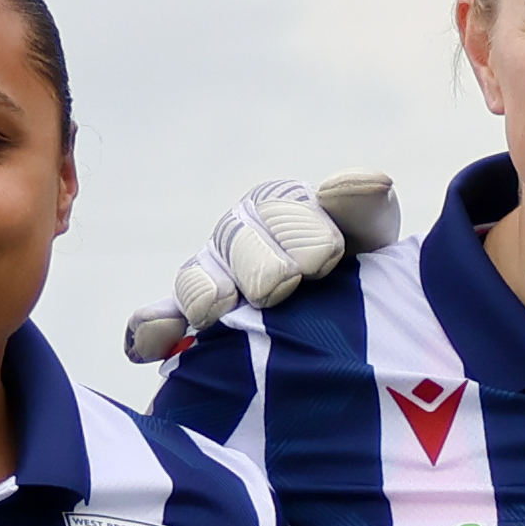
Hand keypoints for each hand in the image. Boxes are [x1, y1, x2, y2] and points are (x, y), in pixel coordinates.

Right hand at [121, 172, 404, 362]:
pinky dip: (153, 329)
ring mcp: (218, 284)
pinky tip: (149, 344)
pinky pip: (162, 322)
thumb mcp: (375, 243)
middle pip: (235, 240)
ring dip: (205, 291)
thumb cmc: (370, 282)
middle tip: (283, 284)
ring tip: (218, 309)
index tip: (330, 254)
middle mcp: (245, 242)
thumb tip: (374, 181)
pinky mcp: (197, 328)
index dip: (298, 227)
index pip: (278, 206)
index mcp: (285, 213)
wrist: (366, 344)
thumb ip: (368, 210)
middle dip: (258, 260)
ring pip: (199, 278)